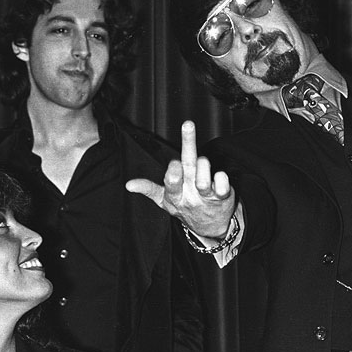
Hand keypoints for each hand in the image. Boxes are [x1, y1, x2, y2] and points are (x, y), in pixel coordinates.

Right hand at [126, 120, 234, 238]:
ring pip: (204, 178)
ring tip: (202, 163)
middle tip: (188, 124)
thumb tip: (128, 184)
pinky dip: (222, 178)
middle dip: (188, 144)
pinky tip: (219, 175)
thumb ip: (149, 189)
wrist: (210, 228)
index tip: (174, 164)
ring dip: (204, 166)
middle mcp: (190, 193)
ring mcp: (206, 196)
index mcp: (175, 194)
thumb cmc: (186, 206)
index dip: (172, 174)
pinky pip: (223, 186)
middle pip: (189, 168)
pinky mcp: (223, 196)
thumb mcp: (165, 200)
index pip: (170, 182)